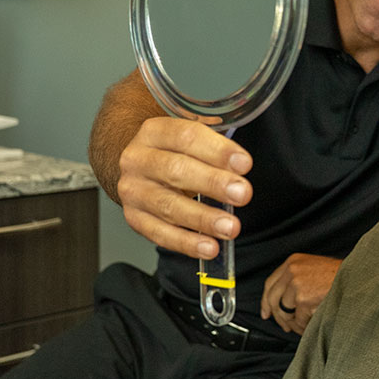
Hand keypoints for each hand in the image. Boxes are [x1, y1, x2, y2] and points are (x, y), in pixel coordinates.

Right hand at [116, 116, 252, 258]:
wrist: (139, 167)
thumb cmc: (173, 152)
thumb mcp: (190, 140)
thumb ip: (214, 148)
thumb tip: (242, 165)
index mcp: (154, 132)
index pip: (186, 137)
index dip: (218, 151)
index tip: (244, 164)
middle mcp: (138, 159)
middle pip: (176, 169)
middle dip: (213, 183)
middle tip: (242, 193)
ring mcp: (134, 190)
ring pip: (168, 205)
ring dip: (203, 218)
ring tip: (230, 227)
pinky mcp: (134, 218)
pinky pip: (160, 233)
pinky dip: (187, 243)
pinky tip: (209, 247)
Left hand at [260, 254, 341, 334]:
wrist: (357, 277)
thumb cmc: (339, 275)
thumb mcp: (312, 268)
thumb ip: (295, 279)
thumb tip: (280, 303)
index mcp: (292, 261)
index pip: (270, 283)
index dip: (266, 301)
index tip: (266, 313)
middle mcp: (292, 271)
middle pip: (273, 299)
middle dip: (278, 317)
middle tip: (285, 326)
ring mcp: (297, 285)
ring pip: (284, 313)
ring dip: (294, 323)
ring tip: (304, 325)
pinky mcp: (304, 299)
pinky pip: (298, 320)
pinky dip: (305, 326)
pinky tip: (312, 324)